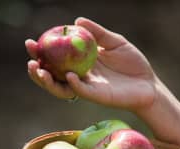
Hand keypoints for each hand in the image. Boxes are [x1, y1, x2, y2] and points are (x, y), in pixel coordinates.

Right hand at [26, 17, 156, 112]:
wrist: (149, 84)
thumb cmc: (133, 63)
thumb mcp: (115, 41)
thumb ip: (97, 33)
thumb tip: (77, 21)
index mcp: (80, 63)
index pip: (55, 58)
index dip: (41, 52)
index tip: (31, 42)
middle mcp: (79, 77)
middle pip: (51, 76)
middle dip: (36, 69)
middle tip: (30, 60)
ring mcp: (86, 88)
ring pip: (61, 88)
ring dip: (48, 81)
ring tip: (39, 71)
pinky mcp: (97, 96)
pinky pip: (81, 91)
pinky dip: (74, 84)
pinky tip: (70, 75)